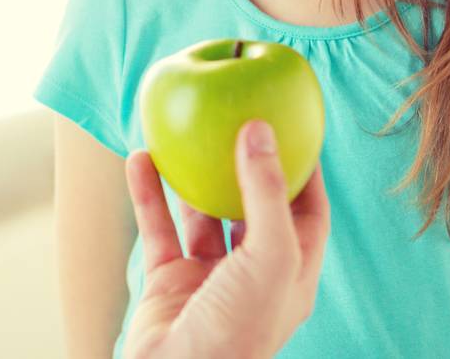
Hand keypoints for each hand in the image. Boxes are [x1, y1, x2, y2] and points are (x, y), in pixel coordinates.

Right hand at [121, 120, 329, 358]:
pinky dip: (148, 193)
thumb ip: (266, 192)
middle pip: (254, 207)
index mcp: (293, 273)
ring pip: (201, 214)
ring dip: (190, 177)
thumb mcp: (270, 256)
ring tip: (182, 133)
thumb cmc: (239, 330)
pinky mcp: (169, 282)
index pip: (308, 211)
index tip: (293, 125)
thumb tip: (260, 130)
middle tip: (235, 120)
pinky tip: (140, 159)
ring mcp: (210, 278)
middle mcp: (254, 273)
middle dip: (245, 165)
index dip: (304, 168)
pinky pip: (158, 228)